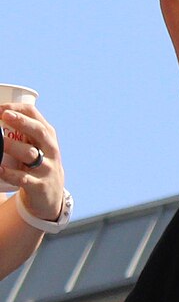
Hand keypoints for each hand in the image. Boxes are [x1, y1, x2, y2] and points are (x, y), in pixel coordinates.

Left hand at [0, 104, 64, 221]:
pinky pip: (24, 178)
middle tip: (5, 115)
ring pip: (30, 154)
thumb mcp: (35, 144)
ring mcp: (46, 167)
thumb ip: (21, 131)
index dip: (18, 108)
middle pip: (39, 131)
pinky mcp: (39, 185)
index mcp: (46, 134)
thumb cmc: (36, 162)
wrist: (51, 193)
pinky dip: (10, 173)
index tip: (1, 108)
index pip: (35, 115)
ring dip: (12, 146)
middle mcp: (49, 149)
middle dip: (22, 121)